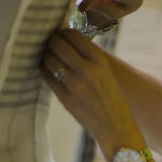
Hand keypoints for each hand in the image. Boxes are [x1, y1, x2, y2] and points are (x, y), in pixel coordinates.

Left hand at [42, 29, 136, 149]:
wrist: (116, 128)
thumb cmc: (112, 99)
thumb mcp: (106, 73)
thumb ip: (89, 57)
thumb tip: (66, 38)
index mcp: (101, 62)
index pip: (73, 35)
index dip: (63, 32)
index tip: (60, 35)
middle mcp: (88, 71)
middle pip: (58, 44)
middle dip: (51, 41)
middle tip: (49, 43)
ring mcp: (75, 85)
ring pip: (49, 59)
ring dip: (46, 55)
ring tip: (47, 55)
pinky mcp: (66, 99)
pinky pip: (47, 76)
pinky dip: (44, 69)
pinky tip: (47, 69)